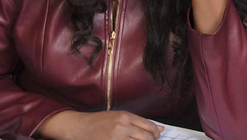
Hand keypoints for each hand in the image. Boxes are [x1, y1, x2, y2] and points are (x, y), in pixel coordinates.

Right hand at [36, 110, 163, 139]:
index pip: (149, 126)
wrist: (79, 127)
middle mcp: (122, 127)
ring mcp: (115, 138)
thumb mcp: (119, 116)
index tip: (156, 136)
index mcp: (125, 116)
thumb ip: (139, 122)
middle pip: (146, 137)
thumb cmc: (99, 121)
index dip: (156, 133)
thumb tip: (159, 128)